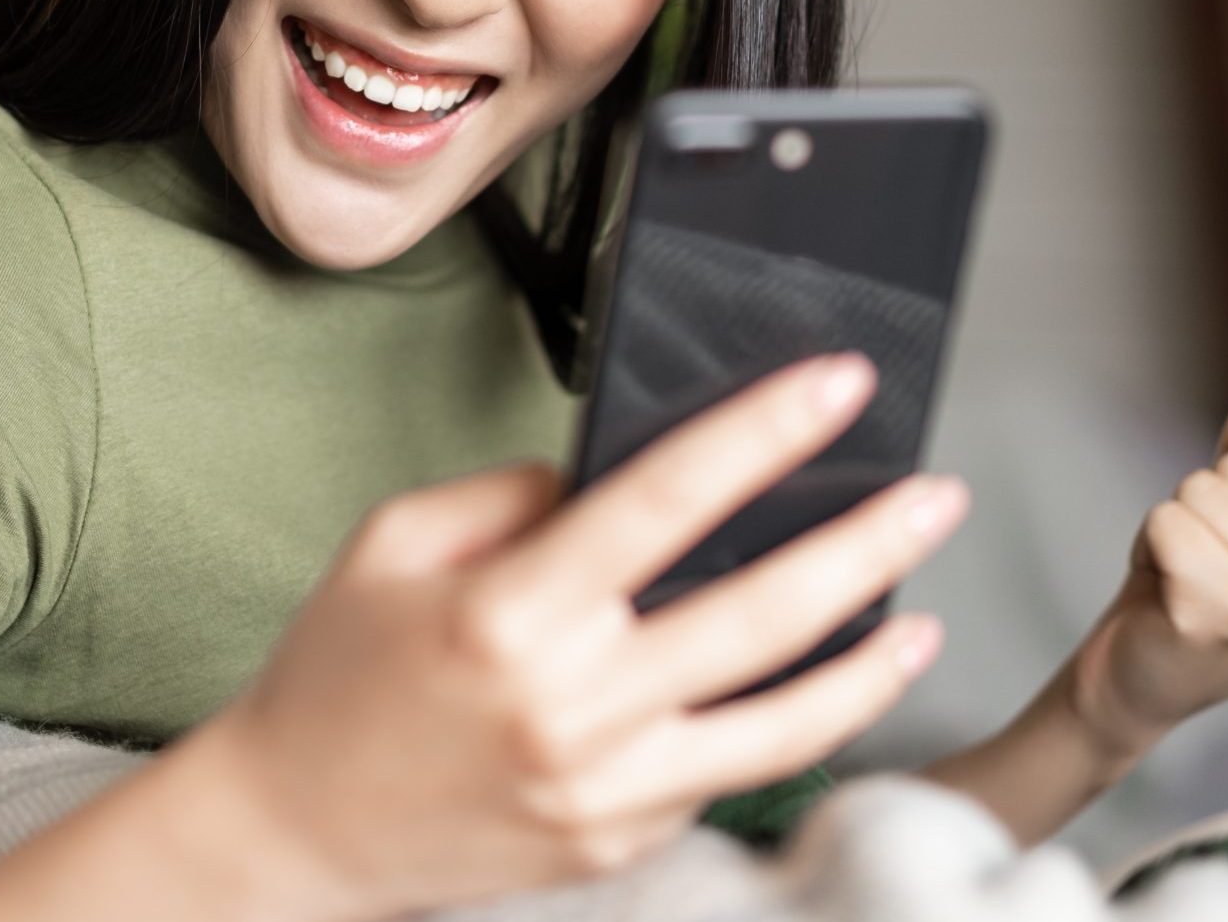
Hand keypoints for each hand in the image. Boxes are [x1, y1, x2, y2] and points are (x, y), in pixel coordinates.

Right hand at [189, 353, 971, 921]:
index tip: (835, 385)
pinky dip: (776, 727)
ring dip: (866, 663)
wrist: (295, 828)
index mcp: (511, 612)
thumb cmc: (336, 678)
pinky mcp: (618, 842)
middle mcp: (571, 705)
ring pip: (780, 723)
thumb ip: (511, 496)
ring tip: (923, 614)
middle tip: (933, 496)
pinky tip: (809, 689)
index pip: (666, 500)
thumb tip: (608, 481)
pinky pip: (721, 775)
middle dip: (866, 545)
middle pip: (761, 614)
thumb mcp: (394, 544)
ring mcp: (604, 789)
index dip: (763, 433)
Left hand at [1068, 398, 1227, 756]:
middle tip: (1210, 561)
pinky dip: (1152, 541)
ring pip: (1203, 488)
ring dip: (1179, 523)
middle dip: (1210, 500)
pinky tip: (1167, 589)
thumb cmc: (1204, 581)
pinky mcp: (1222, 617)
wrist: (1146, 671)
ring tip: (1189, 575)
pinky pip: (1169, 522)